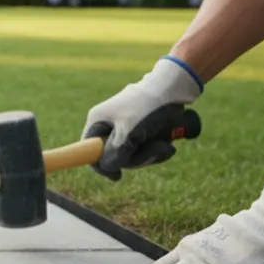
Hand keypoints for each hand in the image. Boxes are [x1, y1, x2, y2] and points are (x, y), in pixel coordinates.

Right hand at [83, 55, 204, 180]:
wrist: (175, 86)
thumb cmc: (148, 106)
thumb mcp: (129, 130)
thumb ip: (116, 152)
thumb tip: (109, 168)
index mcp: (98, 121)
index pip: (89, 151)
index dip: (100, 166)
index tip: (117, 176)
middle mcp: (110, 125)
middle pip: (114, 156)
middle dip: (137, 158)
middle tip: (154, 150)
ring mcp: (126, 128)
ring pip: (133, 155)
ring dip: (151, 154)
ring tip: (165, 143)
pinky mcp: (143, 130)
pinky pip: (146, 149)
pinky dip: (158, 149)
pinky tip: (167, 143)